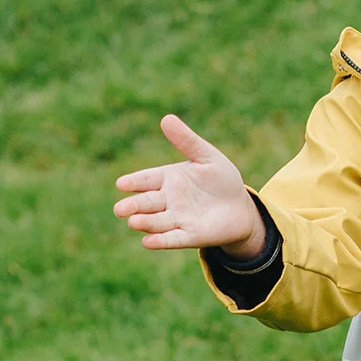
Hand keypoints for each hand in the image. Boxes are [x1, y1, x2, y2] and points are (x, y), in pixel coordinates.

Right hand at [114, 115, 266, 255]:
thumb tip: (166, 118)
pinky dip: (161, 240)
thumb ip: (187, 141)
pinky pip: (173, 238)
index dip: (135, 181)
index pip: (147, 178)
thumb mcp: (207, 156)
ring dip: (145, 223)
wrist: (240, 206)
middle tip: (120, 209)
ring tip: (134, 222)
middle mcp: (168, 200)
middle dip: (134, 205)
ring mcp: (177, 219)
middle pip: (147, 202)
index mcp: (168, 178)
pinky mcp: (190, 236)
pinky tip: (148, 242)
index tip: (121, 183)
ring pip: (157, 221)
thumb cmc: (221, 179)